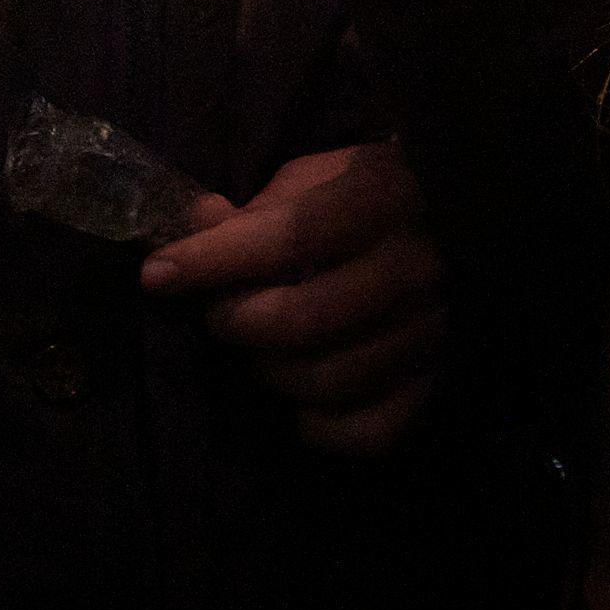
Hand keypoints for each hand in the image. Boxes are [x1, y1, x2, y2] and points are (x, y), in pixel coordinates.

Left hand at [138, 139, 447, 455]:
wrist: (453, 226)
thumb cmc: (363, 197)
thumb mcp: (312, 178)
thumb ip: (254, 207)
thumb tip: (195, 225)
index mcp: (382, 200)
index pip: (290, 236)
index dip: (215, 260)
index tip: (156, 274)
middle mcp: (416, 269)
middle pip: (305, 318)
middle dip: (235, 322)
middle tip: (215, 313)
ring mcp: (432, 333)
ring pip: (330, 379)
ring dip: (268, 371)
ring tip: (253, 349)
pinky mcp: (436, 384)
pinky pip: (368, 432)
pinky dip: (317, 426)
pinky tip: (296, 400)